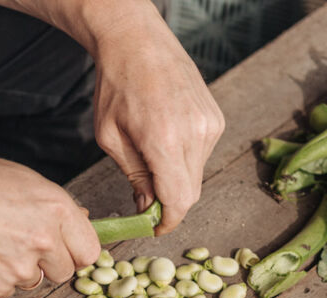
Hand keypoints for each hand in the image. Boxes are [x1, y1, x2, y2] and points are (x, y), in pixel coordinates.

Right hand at [0, 155, 99, 297]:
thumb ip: (52, 203)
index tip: (65, 248)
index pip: (90, 250)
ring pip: (34, 282)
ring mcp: (22, 268)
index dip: (76, 250)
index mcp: (57, 209)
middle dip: (50, 263)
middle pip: (65, 272)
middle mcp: (46, 241)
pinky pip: (6, 290)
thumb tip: (79, 217)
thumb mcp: (18, 178)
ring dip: (20, 270)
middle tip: (22, 244)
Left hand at [90, 1, 224, 233]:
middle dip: (169, 205)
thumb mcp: (111, 137)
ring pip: (197, 175)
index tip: (154, 228)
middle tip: (146, 202)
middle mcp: (195, 134)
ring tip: (151, 160)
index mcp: (165, 140)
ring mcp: (210, 125)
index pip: (178, 200)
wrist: (137, 40)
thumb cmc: (116, 85)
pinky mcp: (216, 118)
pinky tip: (165, 141)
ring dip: (176, 180)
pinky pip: (202, 155)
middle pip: (190, 193)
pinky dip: (184, 160)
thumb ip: (134, 176)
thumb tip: (146, 208)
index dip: (167, 222)